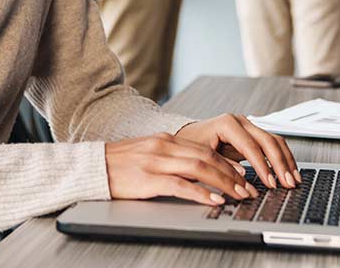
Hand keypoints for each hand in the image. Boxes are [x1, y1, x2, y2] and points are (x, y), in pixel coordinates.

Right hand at [105, 132, 257, 205]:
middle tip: (248, 188)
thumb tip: (194, 168)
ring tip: (238, 195)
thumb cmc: (118, 164)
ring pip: (199, 169)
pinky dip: (201, 193)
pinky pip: (181, 185)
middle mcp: (164, 147)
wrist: (91, 167)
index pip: (204, 149)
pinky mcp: (148, 179)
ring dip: (224, 183)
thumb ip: (169, 157)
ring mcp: (156, 162)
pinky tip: (214, 200)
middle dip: (231, 174)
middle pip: (207, 157)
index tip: (242, 174)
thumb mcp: (147, 153)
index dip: (226, 162)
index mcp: (165, 140)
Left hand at [175, 113, 300, 189]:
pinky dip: (282, 158)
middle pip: (268, 141)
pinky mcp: (252, 134)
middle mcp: (241, 121)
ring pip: (274, 140)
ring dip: (286, 160)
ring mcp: (248, 126)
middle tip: (287, 183)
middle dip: (280, 163)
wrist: (187, 136)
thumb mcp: (202, 157)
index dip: (262, 165)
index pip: (250, 146)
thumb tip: (243, 179)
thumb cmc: (191, 146)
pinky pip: (272, 144)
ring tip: (293, 180)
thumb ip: (223, 166)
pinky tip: (288, 172)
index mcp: (227, 123)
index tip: (270, 182)